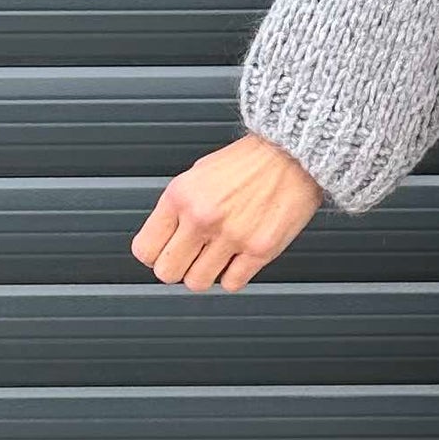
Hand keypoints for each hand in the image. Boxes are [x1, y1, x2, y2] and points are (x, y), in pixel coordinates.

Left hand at [130, 132, 325, 290]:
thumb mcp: (198, 175)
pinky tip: (239, 257)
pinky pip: (231, 284)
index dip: (155, 254)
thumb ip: (177, 208)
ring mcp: (231, 236)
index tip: (166, 251)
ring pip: (197, 283)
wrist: (293, 155)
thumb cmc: (249, 163)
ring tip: (218, 256)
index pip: (144, 249)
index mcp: (181, 196)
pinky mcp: (260, 250)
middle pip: (167, 273)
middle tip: (192, 257)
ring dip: (206, 273)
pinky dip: (234, 275)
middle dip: (178, 268)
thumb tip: (164, 238)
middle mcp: (202, 217)